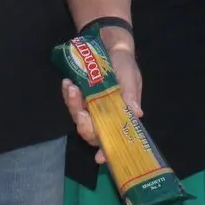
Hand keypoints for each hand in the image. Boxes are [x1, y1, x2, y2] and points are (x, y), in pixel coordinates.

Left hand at [60, 27, 141, 166]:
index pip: (114, 139)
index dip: (107, 151)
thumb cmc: (125, 64)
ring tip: (71, 87)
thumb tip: (137, 114)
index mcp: (120, 116)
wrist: (110, 46)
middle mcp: (104, 116)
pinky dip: (68, 94)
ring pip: (78, 117)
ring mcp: (90, 108)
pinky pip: (71, 102)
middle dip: (84, 125)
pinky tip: (67, 83)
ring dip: (72, 105)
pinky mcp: (80, 97)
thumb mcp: (130, 77)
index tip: (99, 158)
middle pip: (91, 132)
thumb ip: (131, 95)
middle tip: (81, 112)